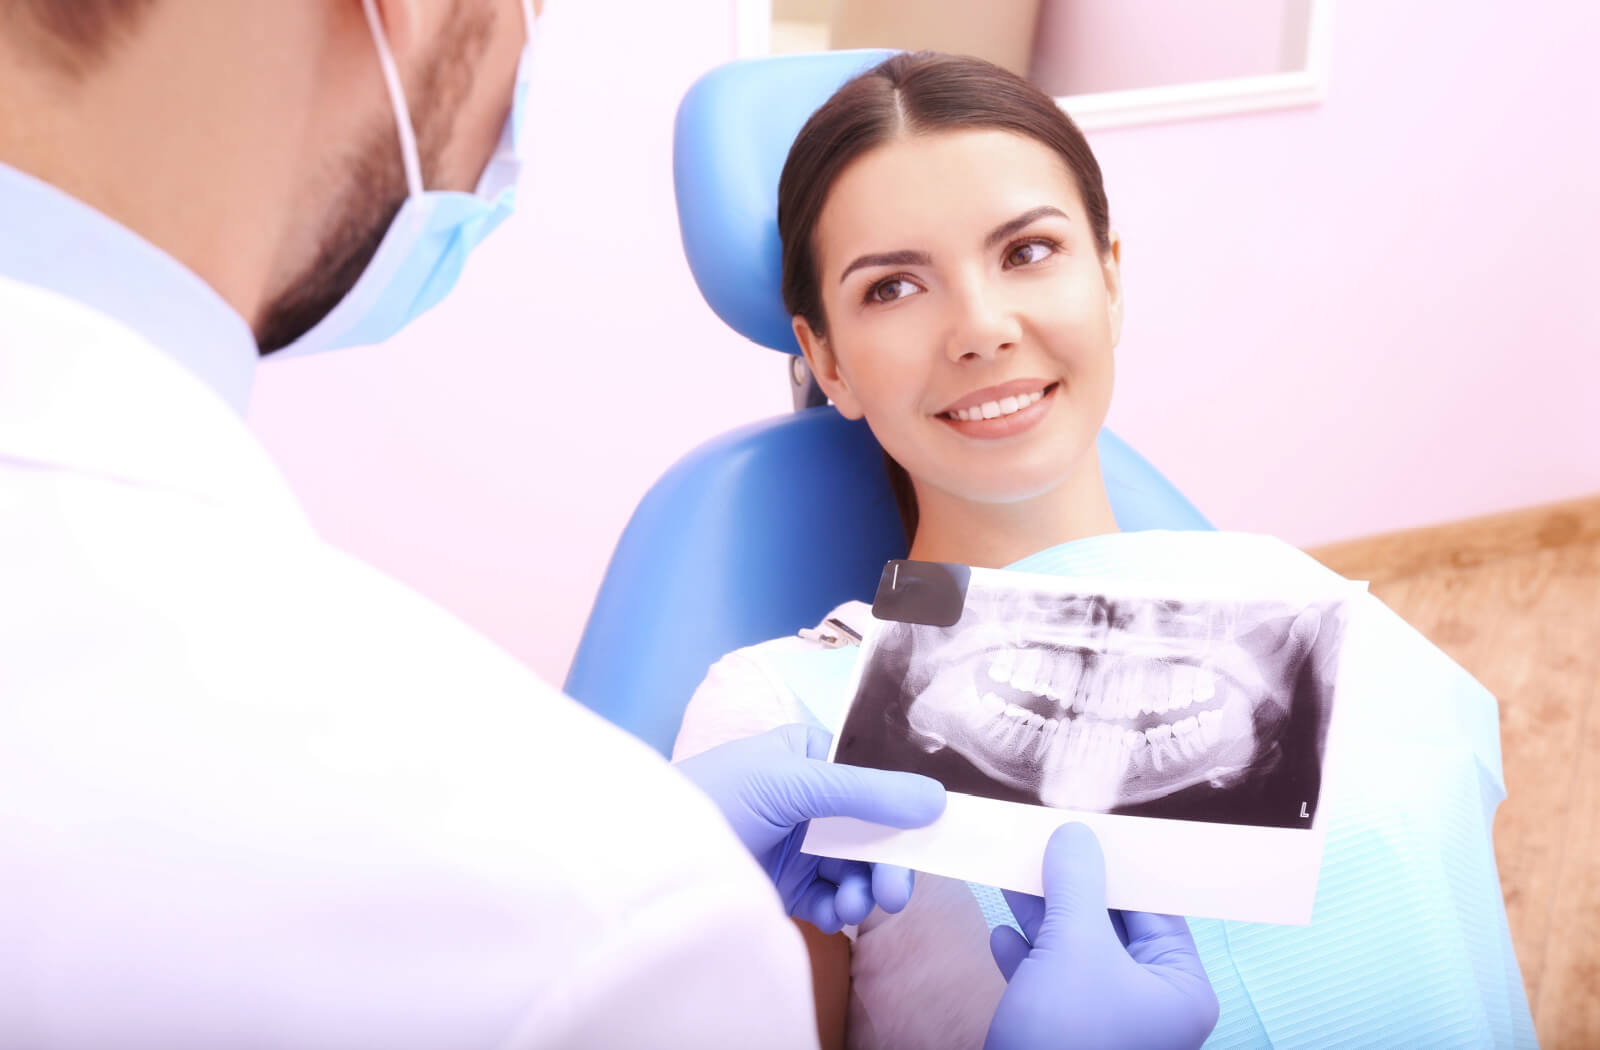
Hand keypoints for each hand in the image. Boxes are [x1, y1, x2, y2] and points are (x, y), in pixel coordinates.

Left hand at [675, 724, 945, 932]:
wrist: (652, 858)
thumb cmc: (717, 797)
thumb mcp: (792, 782)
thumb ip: (864, 790)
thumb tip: (936, 798)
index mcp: (811, 755)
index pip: (876, 775)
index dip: (908, 805)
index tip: (934, 835)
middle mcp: (811, 798)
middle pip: (875, 828)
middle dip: (889, 861)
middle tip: (896, 895)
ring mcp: (800, 844)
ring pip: (859, 867)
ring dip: (865, 890)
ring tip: (853, 907)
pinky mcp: (788, 887)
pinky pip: (834, 898)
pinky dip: (840, 909)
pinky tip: (831, 916)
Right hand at [985, 823, 1218, 1049]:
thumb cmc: (1066, 1039)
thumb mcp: (1072, 948)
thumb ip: (1076, 884)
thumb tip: (1075, 832)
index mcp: (1180, 987)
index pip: (1154, 905)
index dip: (1117, 861)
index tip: (1083, 821)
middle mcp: (1151, 1004)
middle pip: (1110, 924)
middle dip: (1070, 884)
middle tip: (1038, 838)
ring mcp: (1108, 1024)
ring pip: (1074, 951)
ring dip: (1041, 914)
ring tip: (1009, 870)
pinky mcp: (1066, 1038)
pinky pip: (1049, 983)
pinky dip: (1026, 956)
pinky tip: (1001, 932)